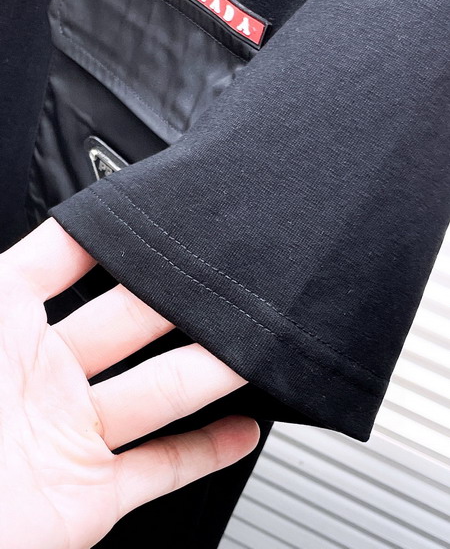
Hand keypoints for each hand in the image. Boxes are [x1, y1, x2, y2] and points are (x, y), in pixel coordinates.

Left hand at [0, 218, 258, 548]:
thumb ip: (14, 273)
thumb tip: (58, 227)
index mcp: (8, 332)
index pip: (68, 265)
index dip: (114, 242)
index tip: (162, 223)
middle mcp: (47, 380)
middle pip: (134, 325)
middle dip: (181, 301)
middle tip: (221, 284)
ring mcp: (74, 437)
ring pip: (161, 392)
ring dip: (210, 371)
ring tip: (249, 349)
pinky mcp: (93, 495)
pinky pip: (163, 468)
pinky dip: (208, 451)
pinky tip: (241, 429)